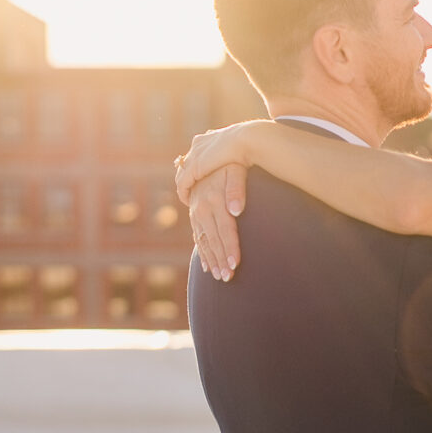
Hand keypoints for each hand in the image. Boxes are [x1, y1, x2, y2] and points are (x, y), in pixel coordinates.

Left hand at [174, 120, 261, 201]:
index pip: (196, 153)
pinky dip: (183, 193)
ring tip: (188, 198)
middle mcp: (198, 145)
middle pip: (185, 162)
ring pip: (181, 174)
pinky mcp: (194, 167)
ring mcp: (194, 155)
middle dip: (185, 176)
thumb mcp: (239, 148)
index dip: (194, 166)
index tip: (198, 177)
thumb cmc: (250, 144)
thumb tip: (239, 158)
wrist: (247, 140)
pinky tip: (188, 201)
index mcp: (208, 138)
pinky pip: (183, 184)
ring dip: (183, 187)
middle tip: (188, 189)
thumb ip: (233, 153)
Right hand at [189, 165, 247, 280]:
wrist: (213, 154)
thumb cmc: (231, 162)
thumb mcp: (236, 170)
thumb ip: (237, 189)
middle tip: (228, 278)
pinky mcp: (194, 214)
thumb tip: (236, 210)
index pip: (224, 229)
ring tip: (221, 278)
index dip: (230, 247)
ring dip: (212, 260)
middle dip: (221, 260)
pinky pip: (197, 237)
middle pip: (213, 239)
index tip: (236, 265)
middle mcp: (202, 207)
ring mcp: (196, 211)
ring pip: (204, 241)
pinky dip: (203, 252)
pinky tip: (208, 267)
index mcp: (213, 199)